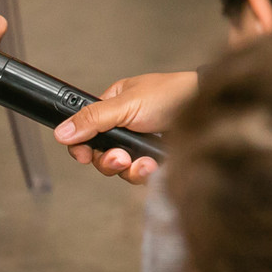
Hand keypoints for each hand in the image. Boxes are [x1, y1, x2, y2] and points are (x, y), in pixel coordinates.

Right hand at [53, 71, 197, 183]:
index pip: (85, 132)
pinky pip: (140, 176)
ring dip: (129, 169)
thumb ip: (93, 119)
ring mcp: (140, 145)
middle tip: (121, 158)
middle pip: (101, 156)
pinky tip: (155, 164)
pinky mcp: (155, 160)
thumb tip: (62, 131)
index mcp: (112, 108)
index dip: (82, 147)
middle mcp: (124, 127)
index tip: (84, 156)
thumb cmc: (171, 95)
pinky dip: (146, 173)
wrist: (209, 111)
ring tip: (144, 162)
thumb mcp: (126, 104)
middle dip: (109, 161)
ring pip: (120, 169)